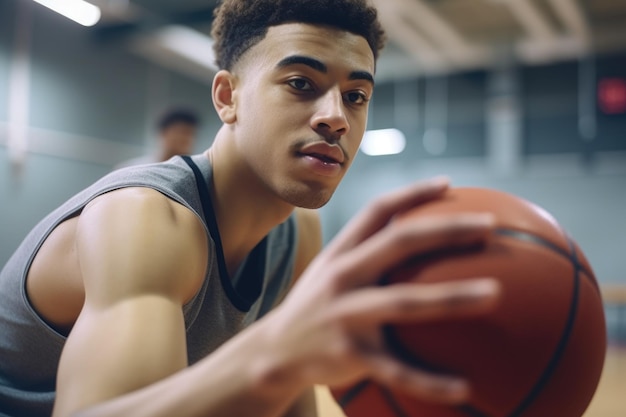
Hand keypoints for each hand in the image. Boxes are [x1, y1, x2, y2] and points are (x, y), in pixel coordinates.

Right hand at [263, 177, 500, 403]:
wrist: (273, 352)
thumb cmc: (315, 306)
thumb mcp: (330, 271)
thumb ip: (364, 252)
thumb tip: (414, 235)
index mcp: (340, 253)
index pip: (376, 211)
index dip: (412, 194)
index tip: (448, 185)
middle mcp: (342, 277)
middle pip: (399, 243)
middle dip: (446, 230)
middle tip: (490, 226)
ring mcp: (345, 315)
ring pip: (405, 302)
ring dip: (452, 297)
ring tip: (495, 293)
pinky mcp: (349, 355)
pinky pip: (397, 371)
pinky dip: (431, 382)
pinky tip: (465, 388)